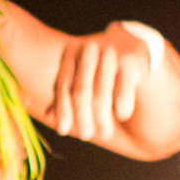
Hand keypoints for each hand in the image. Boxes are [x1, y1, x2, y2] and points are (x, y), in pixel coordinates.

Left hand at [42, 24, 155, 142]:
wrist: (130, 44)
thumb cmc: (97, 66)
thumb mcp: (78, 74)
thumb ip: (64, 93)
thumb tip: (49, 116)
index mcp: (71, 51)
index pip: (63, 85)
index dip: (62, 110)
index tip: (62, 130)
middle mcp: (89, 49)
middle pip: (81, 92)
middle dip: (82, 118)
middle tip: (85, 136)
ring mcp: (111, 53)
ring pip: (101, 95)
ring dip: (102, 120)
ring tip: (104, 133)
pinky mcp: (130, 61)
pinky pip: (123, 92)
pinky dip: (121, 108)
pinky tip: (121, 116)